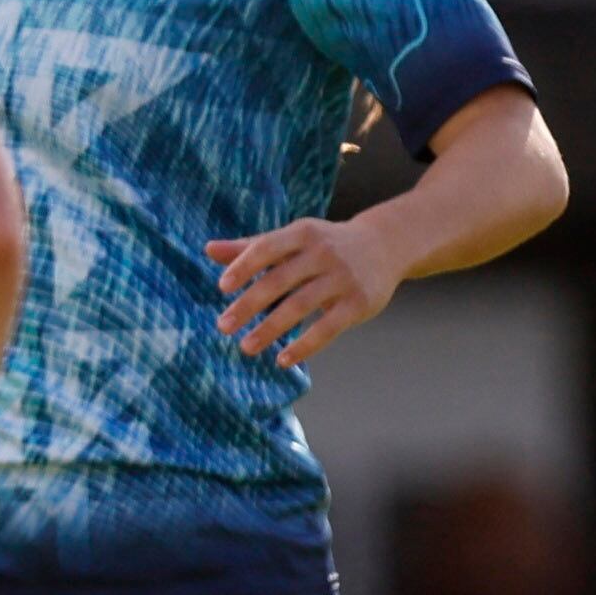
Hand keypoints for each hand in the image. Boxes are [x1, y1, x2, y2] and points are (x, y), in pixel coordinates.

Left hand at [206, 213, 402, 369]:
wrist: (387, 245)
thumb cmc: (325, 244)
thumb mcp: (293, 238)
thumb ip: (251, 247)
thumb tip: (208, 249)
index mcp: (303, 234)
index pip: (268, 248)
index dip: (245, 266)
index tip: (222, 287)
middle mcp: (324, 253)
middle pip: (281, 280)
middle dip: (249, 304)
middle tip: (223, 327)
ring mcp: (343, 278)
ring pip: (301, 305)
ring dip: (271, 328)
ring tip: (246, 347)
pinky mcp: (359, 303)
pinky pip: (328, 327)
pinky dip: (305, 345)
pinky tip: (283, 360)